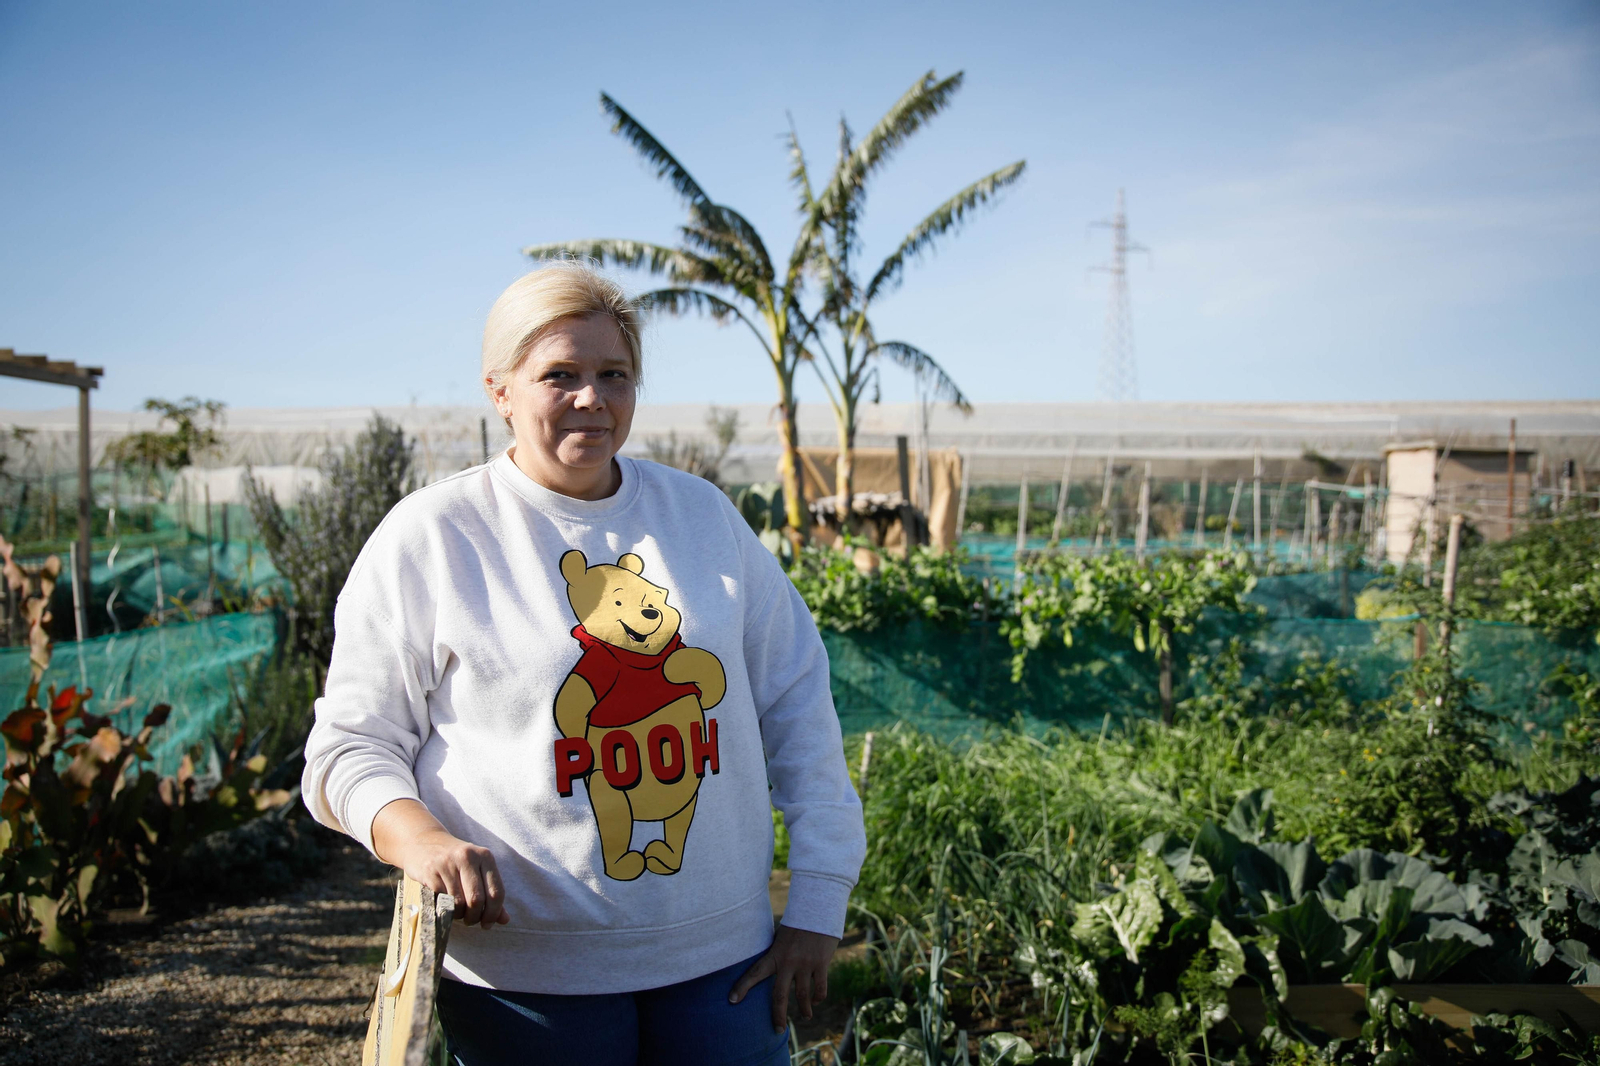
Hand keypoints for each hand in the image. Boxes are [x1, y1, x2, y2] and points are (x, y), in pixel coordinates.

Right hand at [371, 798, 510, 928]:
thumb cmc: (455, 860)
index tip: (487, 924)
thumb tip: (505, 920)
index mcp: (485, 856)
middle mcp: (468, 857)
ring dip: (459, 915)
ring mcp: (448, 863)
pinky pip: (442, 899)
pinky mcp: (430, 871)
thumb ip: (491, 894)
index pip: (496, 892)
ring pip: (459, 902)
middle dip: (475, 917)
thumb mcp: (477, 870)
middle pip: (477, 900)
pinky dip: (445, 909)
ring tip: (458, 914)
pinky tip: (446, 907)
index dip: (494, 913)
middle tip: (471, 921)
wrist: (423, 840)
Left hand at [729, 924, 839, 1032]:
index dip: (742, 987)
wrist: (817, 911)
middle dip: (778, 1015)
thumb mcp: (781, 937)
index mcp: (775, 955)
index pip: (755, 973)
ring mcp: (805, 964)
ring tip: (806, 1016)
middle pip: (780, 996)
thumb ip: (776, 953)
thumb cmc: (797, 924)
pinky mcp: (821, 964)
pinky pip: (820, 988)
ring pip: (803, 996)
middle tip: (778, 1030)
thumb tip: (770, 966)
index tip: (732, 1000)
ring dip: (805, 1009)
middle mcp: (788, 962)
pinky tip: (816, 1000)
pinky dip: (818, 997)